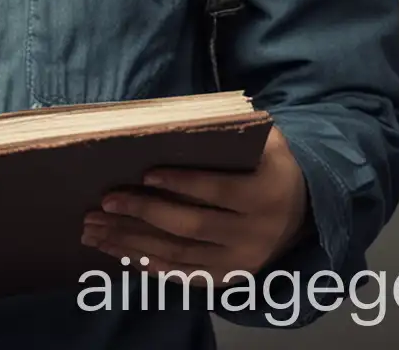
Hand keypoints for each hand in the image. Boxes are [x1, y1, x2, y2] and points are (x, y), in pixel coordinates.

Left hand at [81, 122, 310, 278]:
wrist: (304, 211)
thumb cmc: (272, 166)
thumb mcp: (266, 143)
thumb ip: (234, 130)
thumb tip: (184, 119)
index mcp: (264, 196)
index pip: (218, 191)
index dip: (182, 184)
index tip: (145, 175)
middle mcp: (253, 235)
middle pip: (191, 226)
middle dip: (144, 214)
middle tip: (105, 202)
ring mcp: (239, 263)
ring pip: (179, 255)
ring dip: (132, 242)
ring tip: (95, 229)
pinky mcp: (227, 278)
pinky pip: (182, 275)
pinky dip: (148, 264)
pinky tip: (117, 252)